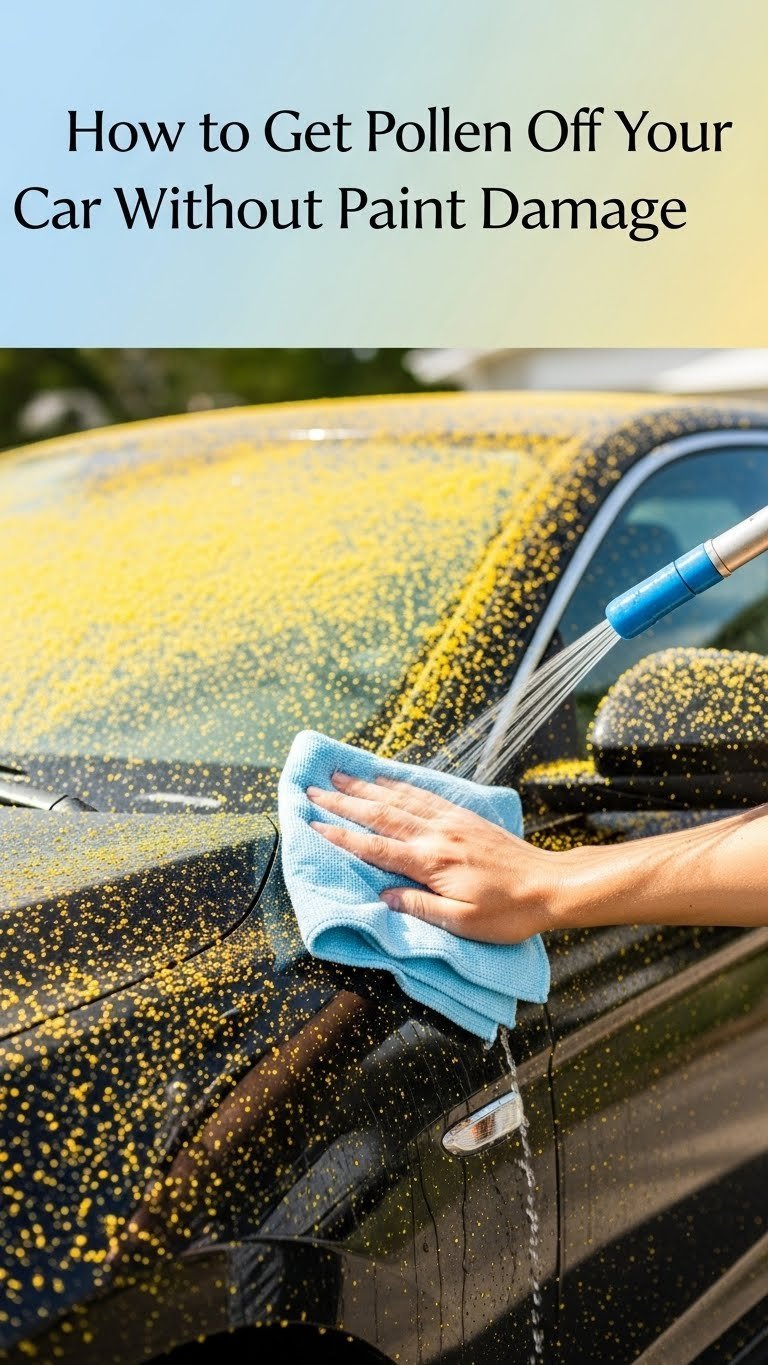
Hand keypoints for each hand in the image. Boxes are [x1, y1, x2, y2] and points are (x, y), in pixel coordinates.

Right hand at [306, 771, 563, 943]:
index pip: (377, 848)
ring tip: (339, 775)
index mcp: (432, 863)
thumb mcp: (463, 924)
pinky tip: (386, 778)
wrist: (551, 885)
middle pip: (381, 814)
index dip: (342, 836)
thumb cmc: (509, 913)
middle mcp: (438, 835)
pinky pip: (425, 794)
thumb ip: (421, 907)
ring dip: (366, 786)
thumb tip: (385, 897)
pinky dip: (400, 784)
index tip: (314, 824)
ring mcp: (452, 821)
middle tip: (313, 790)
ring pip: (400, 798)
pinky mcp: (465, 817)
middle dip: (344, 802)